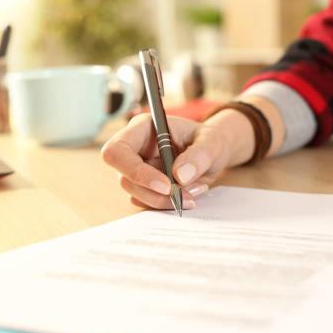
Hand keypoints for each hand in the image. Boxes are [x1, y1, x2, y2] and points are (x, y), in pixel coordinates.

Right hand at [102, 112, 251, 209]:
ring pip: (136, 194)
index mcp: (143, 128)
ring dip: (164, 201)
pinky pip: (148, 202)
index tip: (166, 185)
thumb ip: (198, 156)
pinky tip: (190, 193)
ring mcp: (138, 169)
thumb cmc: (211, 140)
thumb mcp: (212, 142)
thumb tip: (179, 176)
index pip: (117, 151)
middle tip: (186, 197)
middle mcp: (135, 149)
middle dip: (155, 193)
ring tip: (194, 193)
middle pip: (124, 179)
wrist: (215, 153)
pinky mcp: (145, 186)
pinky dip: (169, 204)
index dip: (135, 171)